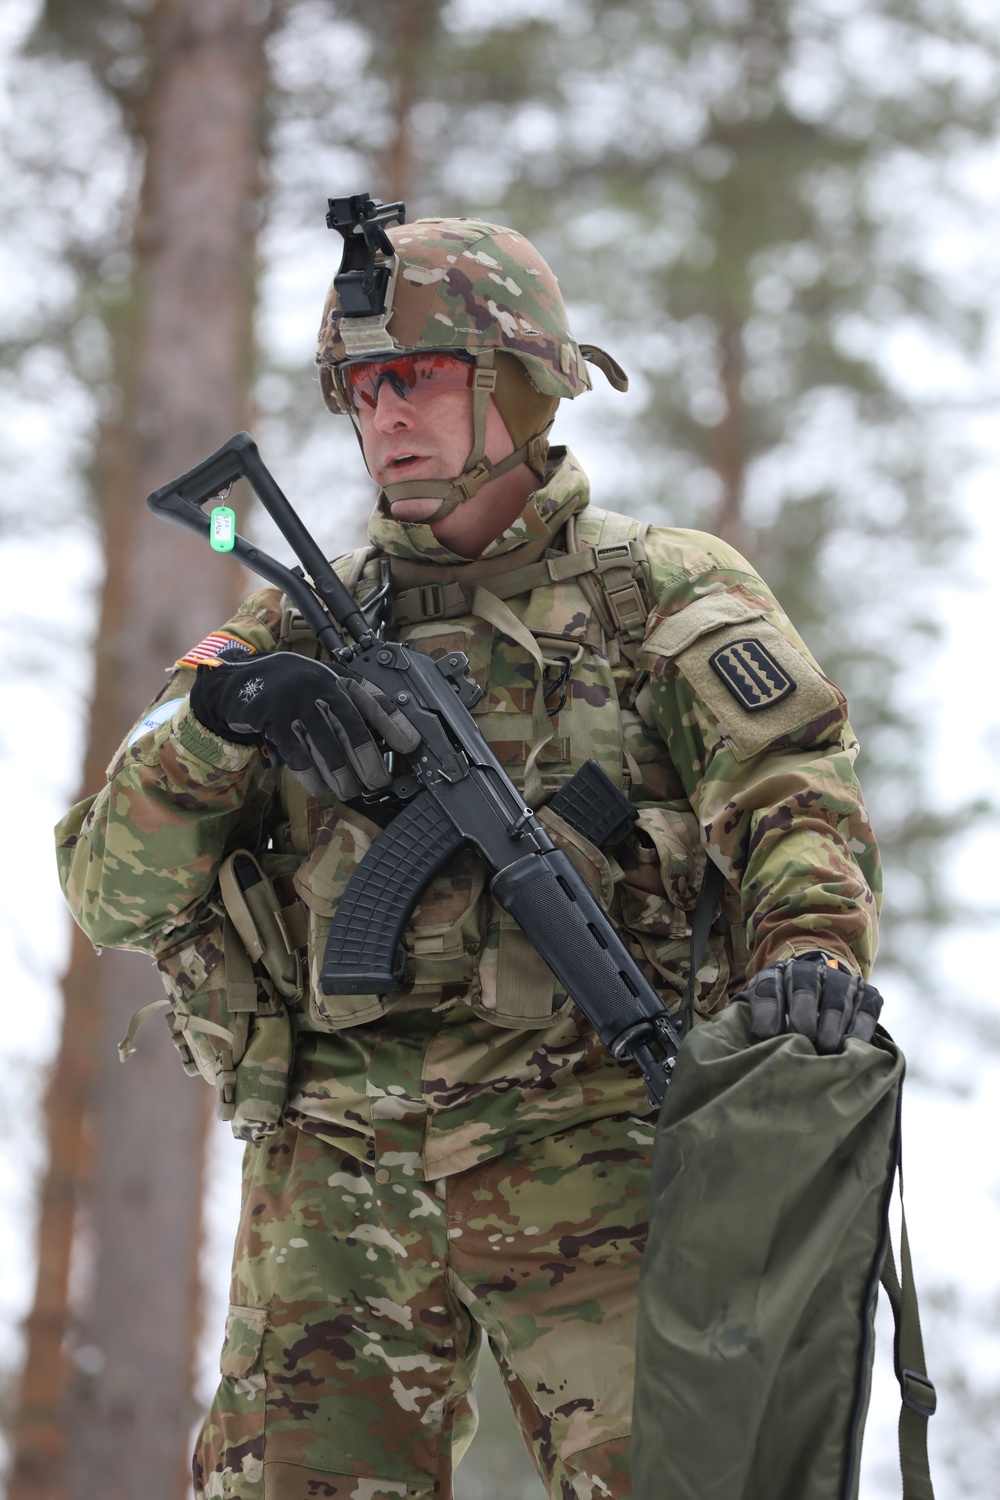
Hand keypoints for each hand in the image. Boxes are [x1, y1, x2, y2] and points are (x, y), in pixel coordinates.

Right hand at [189, 653, 420, 798]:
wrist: (240, 681)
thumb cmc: (292, 689)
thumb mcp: (323, 686)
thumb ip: (348, 706)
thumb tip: (379, 745)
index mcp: (340, 678)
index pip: (374, 700)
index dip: (395, 724)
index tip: (411, 746)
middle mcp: (321, 685)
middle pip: (352, 727)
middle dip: (368, 760)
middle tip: (378, 783)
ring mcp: (296, 701)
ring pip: (326, 744)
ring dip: (341, 773)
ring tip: (350, 791)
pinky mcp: (273, 718)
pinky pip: (297, 752)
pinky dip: (310, 774)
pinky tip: (318, 788)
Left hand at [738, 952, 882, 1053]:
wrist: (823, 992)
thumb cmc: (786, 1014)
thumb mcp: (763, 1011)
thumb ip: (754, 1021)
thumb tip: (749, 1041)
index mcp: (778, 974)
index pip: (769, 985)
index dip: (768, 1009)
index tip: (766, 1035)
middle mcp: (810, 972)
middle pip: (805, 988)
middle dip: (803, 1015)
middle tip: (803, 1038)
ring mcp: (841, 982)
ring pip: (836, 998)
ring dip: (831, 1023)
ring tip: (826, 1047)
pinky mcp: (867, 996)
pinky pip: (866, 1009)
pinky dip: (860, 1028)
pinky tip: (852, 1046)